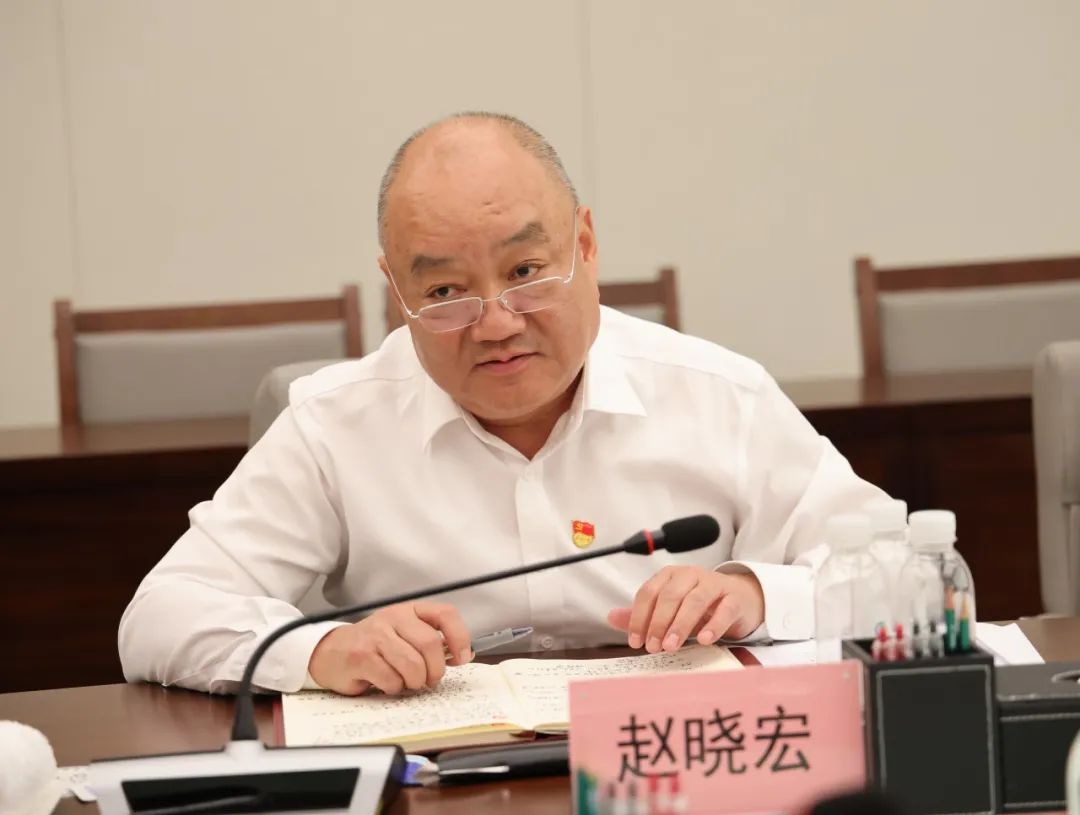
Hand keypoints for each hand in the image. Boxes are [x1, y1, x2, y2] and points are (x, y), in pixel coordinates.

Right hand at [307, 601, 471, 695]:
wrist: (332, 652)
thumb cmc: (374, 646)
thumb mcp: (404, 634)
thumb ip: (431, 641)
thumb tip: (465, 654)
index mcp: (409, 610)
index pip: (445, 614)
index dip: (460, 636)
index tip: (463, 657)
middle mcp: (393, 617)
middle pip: (430, 644)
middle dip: (435, 670)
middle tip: (429, 680)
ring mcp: (376, 635)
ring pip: (413, 665)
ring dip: (414, 682)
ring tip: (406, 682)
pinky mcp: (361, 656)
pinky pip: (392, 680)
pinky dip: (394, 688)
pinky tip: (385, 682)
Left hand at [607, 566, 763, 651]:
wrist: (740, 598)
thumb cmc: (699, 605)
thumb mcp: (670, 609)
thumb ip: (643, 614)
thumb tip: (611, 618)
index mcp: (669, 576)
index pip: (648, 593)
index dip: (639, 617)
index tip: (635, 641)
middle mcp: (690, 575)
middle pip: (670, 596)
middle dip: (658, 622)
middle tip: (653, 647)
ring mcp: (714, 584)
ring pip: (695, 601)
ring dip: (680, 624)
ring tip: (671, 646)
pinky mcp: (734, 598)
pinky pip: (724, 609)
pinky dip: (713, 625)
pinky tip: (704, 640)